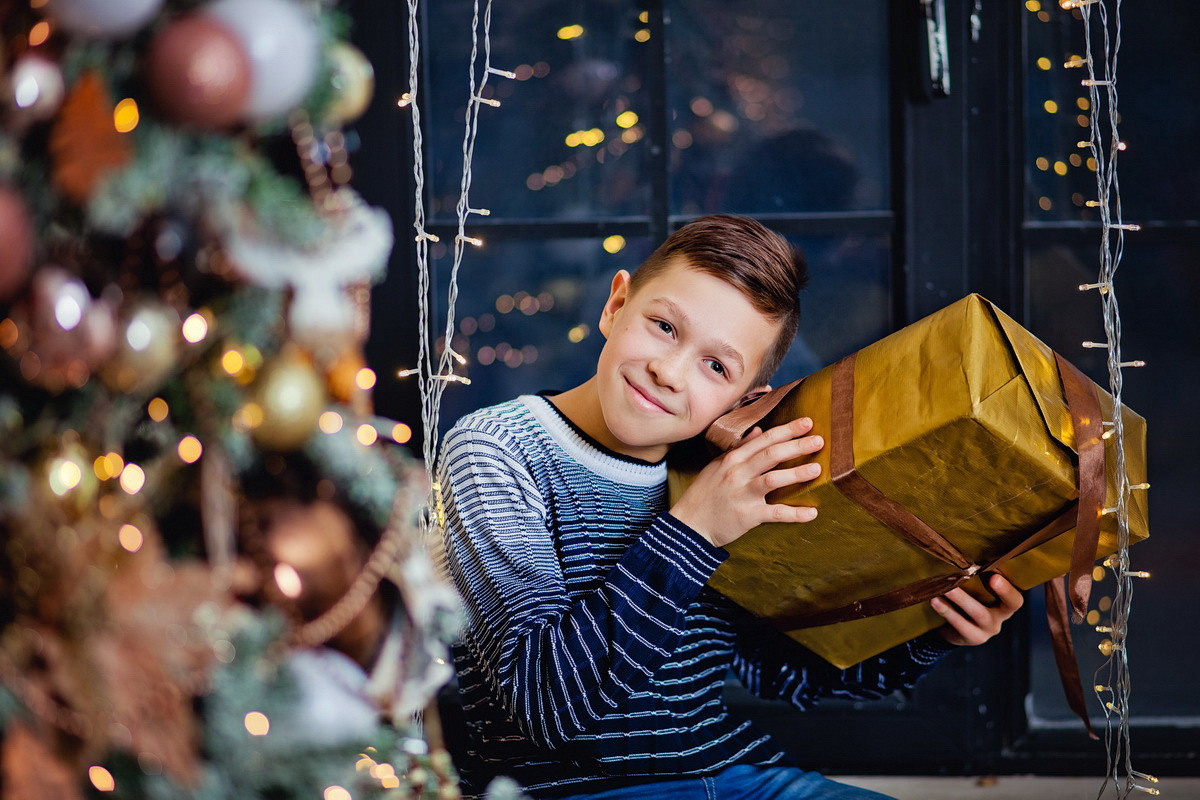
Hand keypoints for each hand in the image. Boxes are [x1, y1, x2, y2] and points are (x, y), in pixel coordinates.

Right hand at [670, 416, 823, 547]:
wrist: (689, 525)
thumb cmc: (705, 494)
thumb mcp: (718, 466)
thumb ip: (740, 448)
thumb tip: (757, 431)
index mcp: (732, 458)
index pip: (764, 439)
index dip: (786, 430)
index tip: (807, 422)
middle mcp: (737, 473)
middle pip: (771, 454)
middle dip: (796, 445)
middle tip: (819, 440)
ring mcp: (742, 494)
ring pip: (772, 479)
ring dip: (796, 474)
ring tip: (816, 469)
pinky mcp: (747, 516)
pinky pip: (774, 514)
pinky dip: (794, 514)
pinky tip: (812, 513)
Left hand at [932, 573, 1023, 645]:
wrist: (956, 630)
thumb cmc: (970, 601)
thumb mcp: (978, 592)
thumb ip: (979, 579)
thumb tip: (967, 555)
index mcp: (1005, 605)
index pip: (1016, 599)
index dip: (1008, 589)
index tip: (995, 575)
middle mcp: (1000, 618)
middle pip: (1005, 606)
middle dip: (997, 590)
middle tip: (970, 575)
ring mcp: (987, 630)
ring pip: (978, 613)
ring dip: (961, 598)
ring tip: (946, 588)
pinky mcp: (972, 637)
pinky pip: (959, 623)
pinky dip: (945, 610)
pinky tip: (934, 600)